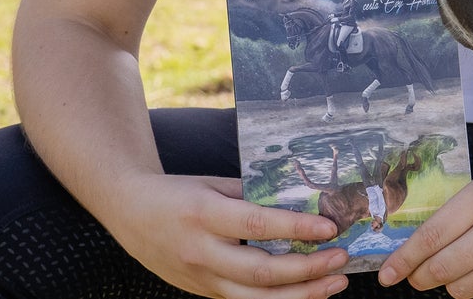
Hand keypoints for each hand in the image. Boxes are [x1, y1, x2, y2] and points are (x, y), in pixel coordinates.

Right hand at [117, 173, 350, 298]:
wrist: (130, 213)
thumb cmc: (177, 193)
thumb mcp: (213, 184)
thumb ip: (252, 196)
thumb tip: (300, 202)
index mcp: (203, 214)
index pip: (256, 225)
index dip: (296, 228)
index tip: (329, 227)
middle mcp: (202, 252)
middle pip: (261, 272)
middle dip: (307, 270)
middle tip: (341, 259)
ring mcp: (202, 278)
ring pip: (257, 298)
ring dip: (301, 294)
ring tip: (335, 283)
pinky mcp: (204, 293)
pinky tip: (307, 293)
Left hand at [377, 161, 472, 296]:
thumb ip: (461, 212)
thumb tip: (423, 245)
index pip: (433, 236)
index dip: (405, 259)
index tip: (387, 274)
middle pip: (443, 269)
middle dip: (420, 277)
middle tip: (413, 276)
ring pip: (463, 289)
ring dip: (449, 284)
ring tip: (453, 270)